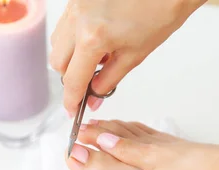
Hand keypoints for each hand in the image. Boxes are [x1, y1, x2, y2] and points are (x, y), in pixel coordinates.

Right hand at [50, 0, 205, 114]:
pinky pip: (65, 25)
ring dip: (71, 56)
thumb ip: (108, 80)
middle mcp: (78, 19)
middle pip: (58, 62)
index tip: (72, 109)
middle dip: (71, 77)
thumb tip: (93, 97)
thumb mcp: (134, 55)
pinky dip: (74, 37)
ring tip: (98, 55)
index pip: (72, 79)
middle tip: (89, 83)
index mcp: (92, 37)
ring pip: (58, 43)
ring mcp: (75, 5)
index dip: (71, 99)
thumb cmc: (161, 12)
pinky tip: (96, 38)